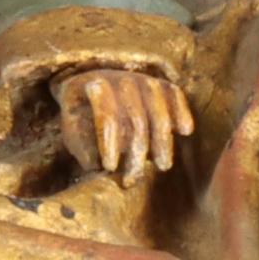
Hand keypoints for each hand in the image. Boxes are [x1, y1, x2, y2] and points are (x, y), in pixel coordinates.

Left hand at [54, 67, 194, 181]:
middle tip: (133, 180)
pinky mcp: (160, 83)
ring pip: (158, 110)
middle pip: (136, 119)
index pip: (106, 116)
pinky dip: (181, 110)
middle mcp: (121, 79)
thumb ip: (81, 144)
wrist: (94, 81)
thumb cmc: (83, 112)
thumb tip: (97, 167)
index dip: (109, 143)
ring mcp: (143, 79)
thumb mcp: (72, 126)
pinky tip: (186, 130)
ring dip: (163, 141)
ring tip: (163, 167)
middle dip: (137, 153)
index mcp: (94, 85)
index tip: (109, 168)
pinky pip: (175, 94)